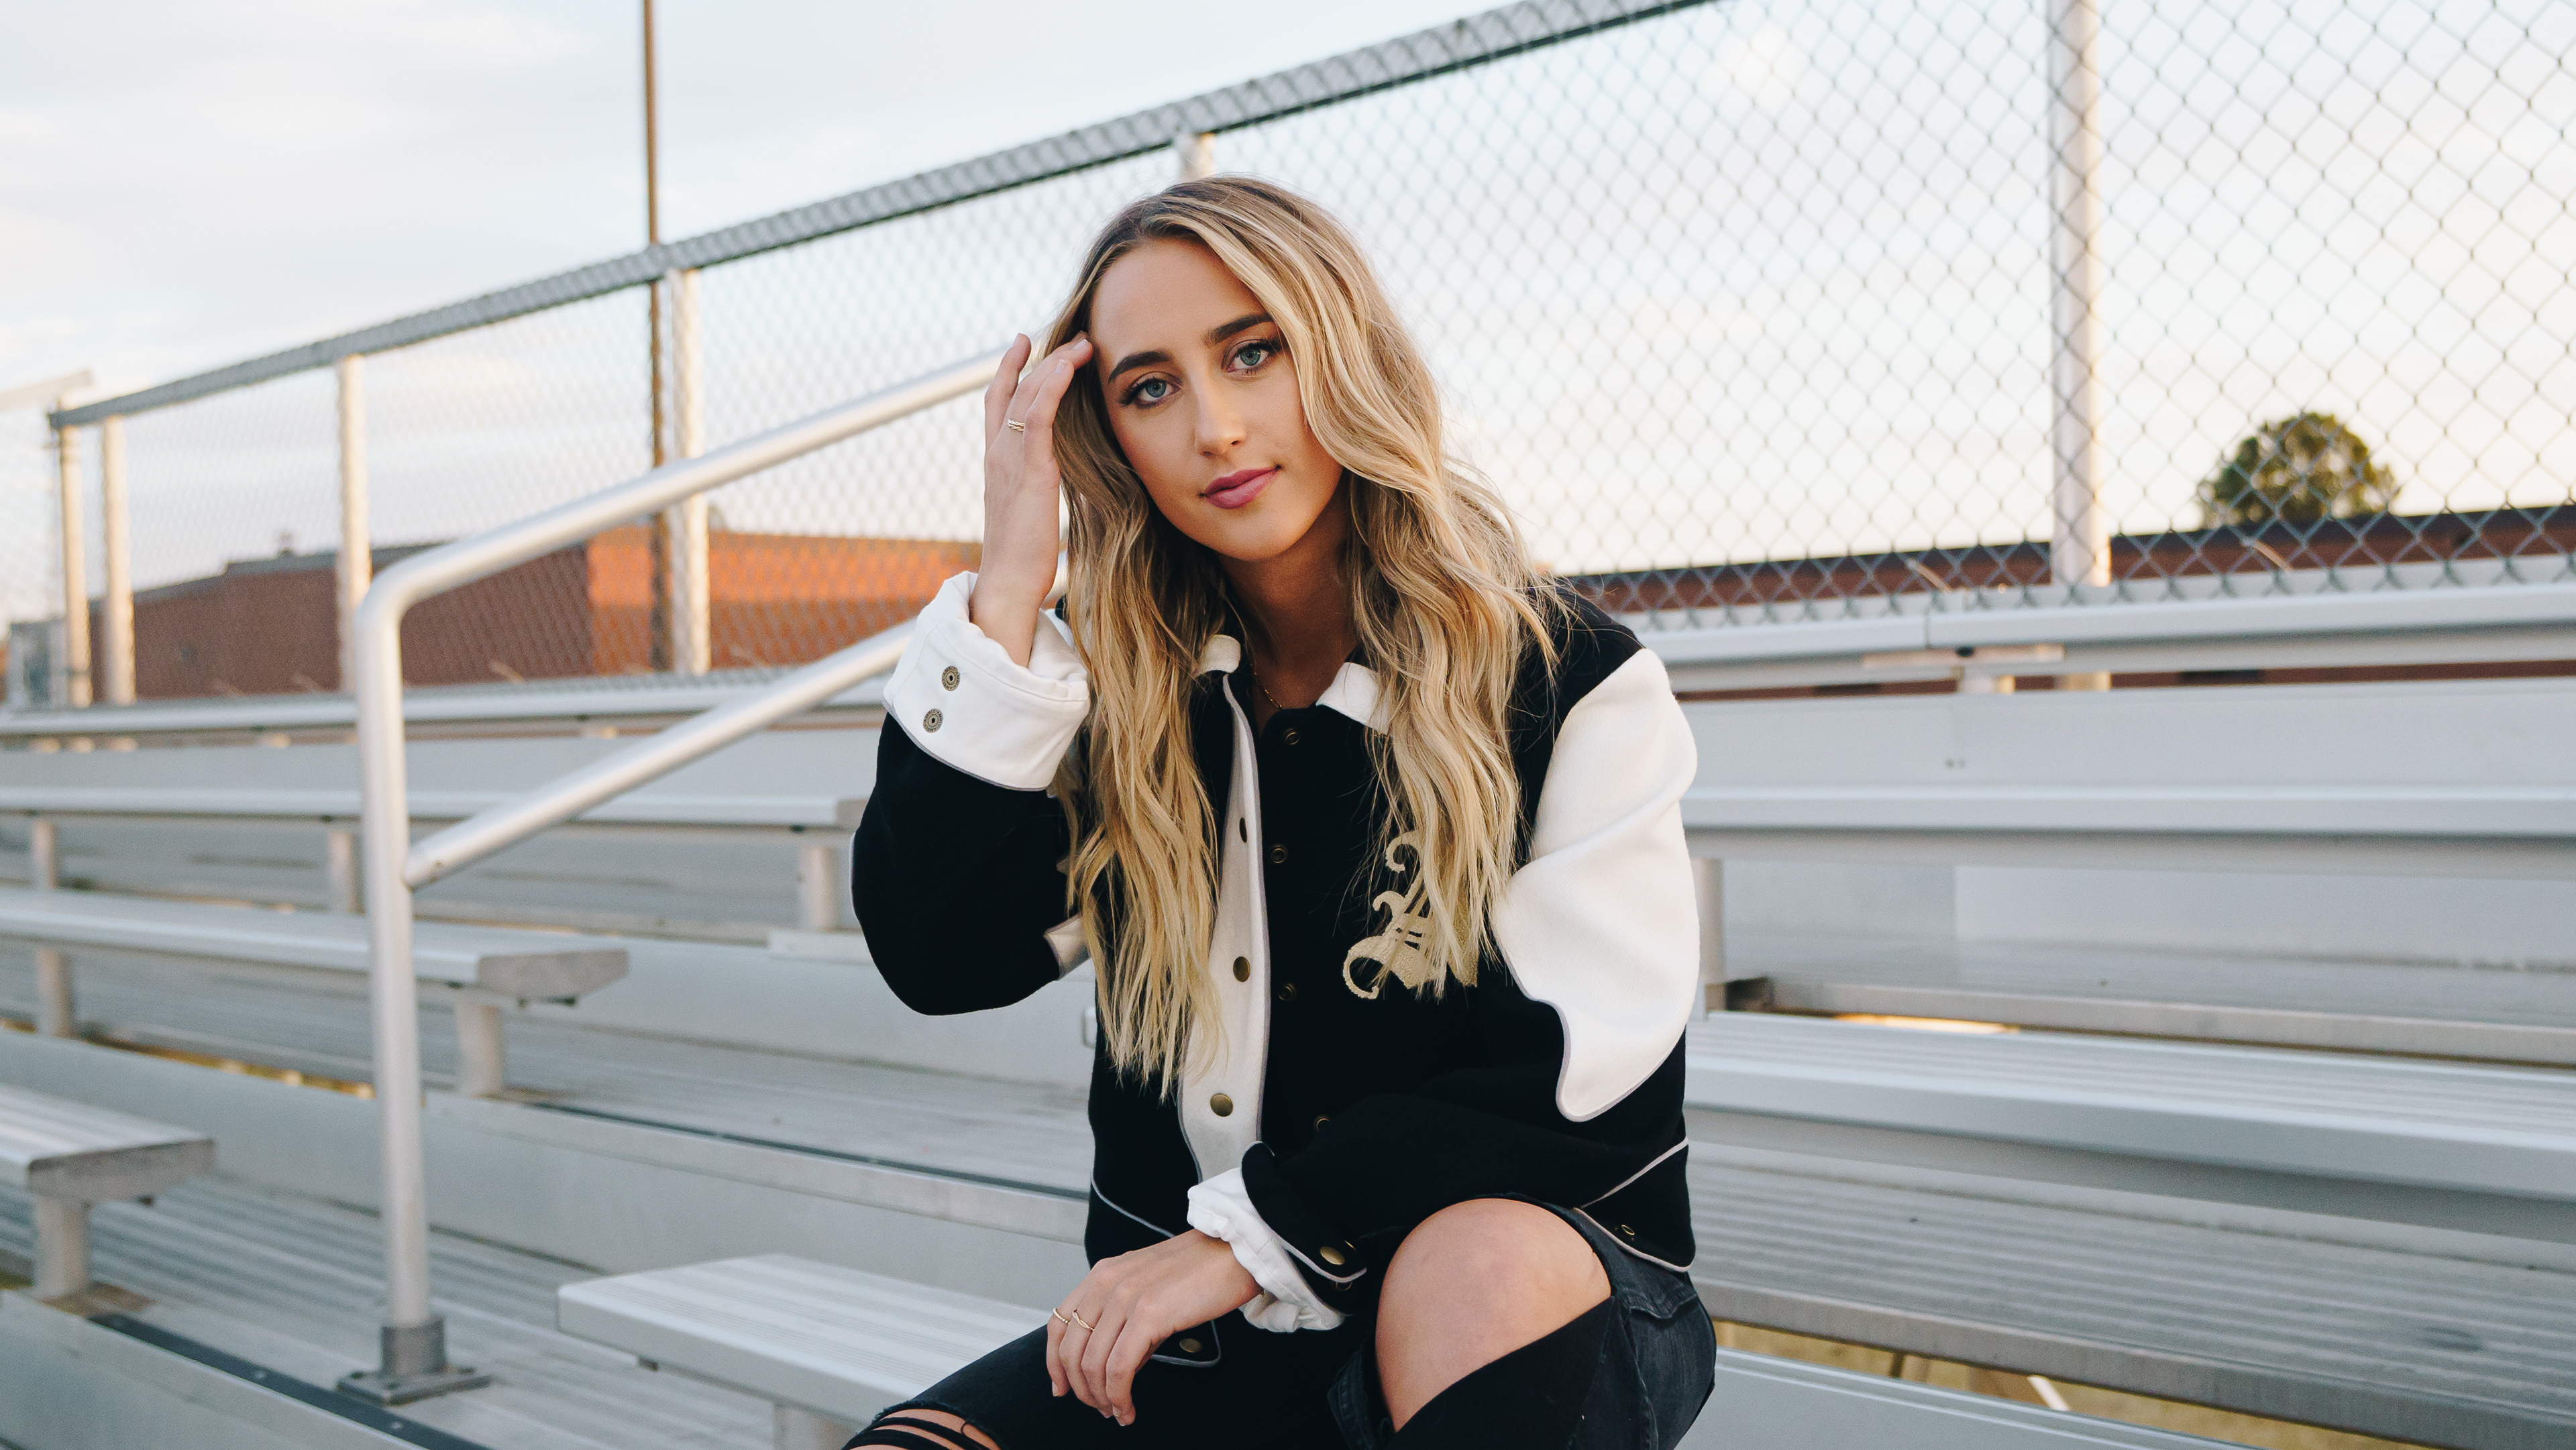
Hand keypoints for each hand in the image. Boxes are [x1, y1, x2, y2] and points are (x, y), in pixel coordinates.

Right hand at [973, 332, 1093, 666]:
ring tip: (1081, 343)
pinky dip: (1050, 387)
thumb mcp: (1027, 510)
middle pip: (1014, 389)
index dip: (1008, 368)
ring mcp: (1010, 459)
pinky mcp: (1030, 470)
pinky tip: (1066, 367)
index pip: (997, 402)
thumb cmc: (1023, 555)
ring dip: (1055, 364)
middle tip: (1067, 334)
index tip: (1023, 341)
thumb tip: (1049, 479)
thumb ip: (1034, 485)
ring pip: (1028, 396)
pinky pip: (1038, 417)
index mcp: (996, 461)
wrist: (1009, 581)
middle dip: (1040, 358)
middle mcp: (997, 453)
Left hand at [1048, 1230, 1257, 1424]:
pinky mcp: (1149, 1314)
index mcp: (1101, 1275)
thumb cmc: (1198, 1271)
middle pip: (1071, 1350)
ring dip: (1101, 1398)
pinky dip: (1119, 1396)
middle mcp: (1106, 1283)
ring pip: (1092, 1364)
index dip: (1054, 1364)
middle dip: (1081, 1389)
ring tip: (1116, 1411)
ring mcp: (1125, 1297)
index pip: (1058, 1324)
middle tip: (1099, 1407)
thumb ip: (1121, 1318)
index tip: (1063, 1388)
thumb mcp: (1145, 1286)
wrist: (1234, 1253)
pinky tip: (1128, 1406)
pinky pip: (1119, 1369)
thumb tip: (1113, 1364)